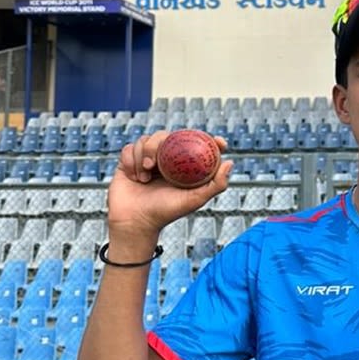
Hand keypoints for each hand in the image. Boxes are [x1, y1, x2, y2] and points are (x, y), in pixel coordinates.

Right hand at [107, 131, 232, 239]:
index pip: (195, 144)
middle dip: (160, 144)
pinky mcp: (129, 161)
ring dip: (143, 155)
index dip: (207, 138)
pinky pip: (129, 148)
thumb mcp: (195, 200)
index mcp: (182, 166)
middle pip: (167, 136)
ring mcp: (147, 159)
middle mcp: (165, 160)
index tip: (218, 142)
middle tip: (154, 163)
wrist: (134, 222)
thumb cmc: (165, 213)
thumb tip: (229, 162)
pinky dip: (131, 161)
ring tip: (144, 177)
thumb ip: (216, 185)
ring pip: (146, 140)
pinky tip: (135, 177)